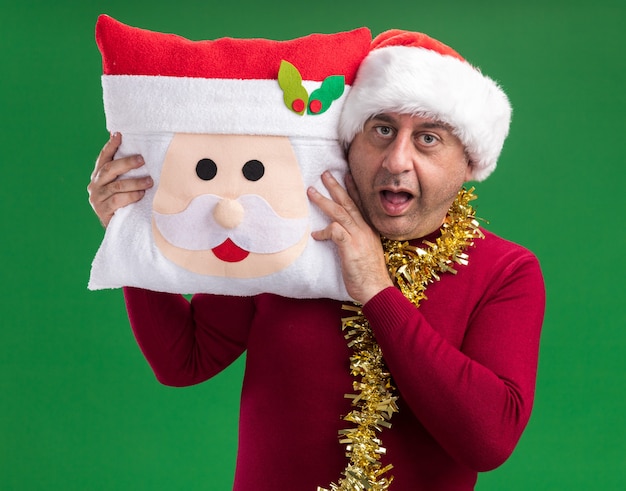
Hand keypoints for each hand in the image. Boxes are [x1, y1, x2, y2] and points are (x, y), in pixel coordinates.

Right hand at [87, 132, 152, 227]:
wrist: (118, 227)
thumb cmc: (124, 202)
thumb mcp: (123, 185)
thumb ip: (125, 171)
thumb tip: (137, 150)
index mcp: (99, 175)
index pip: (104, 157)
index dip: (111, 145)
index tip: (119, 134)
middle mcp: (95, 184)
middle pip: (109, 169)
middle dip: (126, 163)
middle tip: (142, 160)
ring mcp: (97, 198)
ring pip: (116, 186)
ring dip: (134, 182)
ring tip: (149, 181)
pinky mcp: (102, 210)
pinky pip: (117, 201)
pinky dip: (130, 196)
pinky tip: (141, 195)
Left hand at [308, 171, 392, 303]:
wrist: (376, 289)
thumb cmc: (368, 274)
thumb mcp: (365, 251)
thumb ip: (356, 239)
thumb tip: (341, 234)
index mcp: (369, 229)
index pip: (360, 204)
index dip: (353, 189)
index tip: (346, 175)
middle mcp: (364, 230)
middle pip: (348, 203)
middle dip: (336, 187)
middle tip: (325, 174)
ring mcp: (358, 238)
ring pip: (340, 213)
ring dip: (324, 201)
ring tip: (311, 192)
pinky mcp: (350, 248)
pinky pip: (335, 232)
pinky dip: (324, 231)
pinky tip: (315, 235)